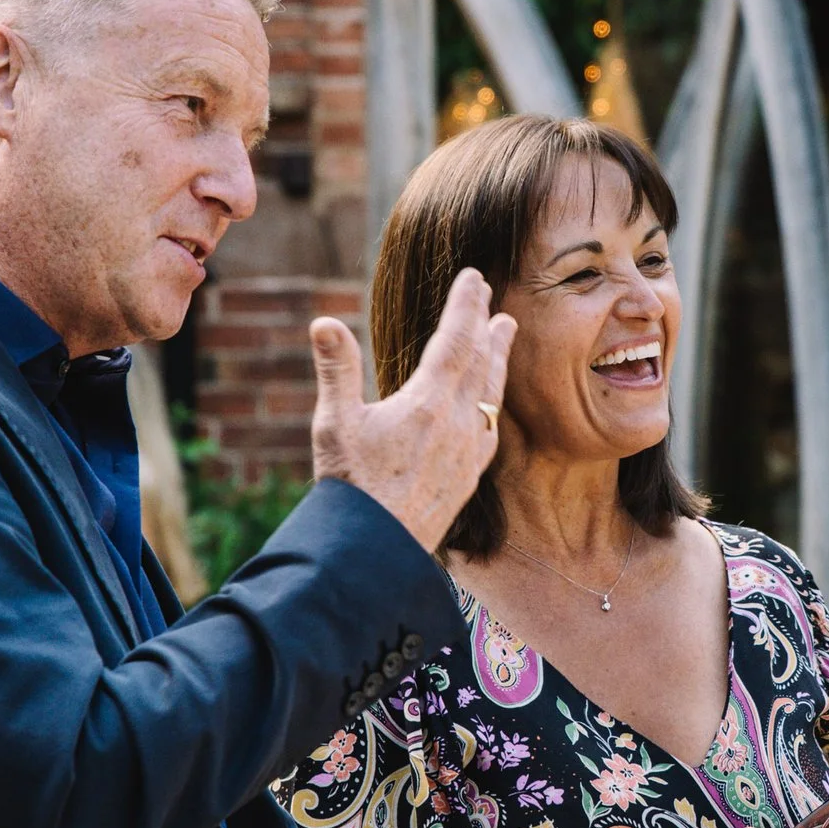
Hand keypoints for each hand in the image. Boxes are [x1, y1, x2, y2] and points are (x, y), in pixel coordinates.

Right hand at [309, 269, 516, 550]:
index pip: (454, 340)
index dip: (465, 305)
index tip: (474, 277)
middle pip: (481, 362)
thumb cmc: (351, 487)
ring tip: (505, 334)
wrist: (377, 549)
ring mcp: (468, 452)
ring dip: (498, 359)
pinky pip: (490, 427)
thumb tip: (323, 322)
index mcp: (427, 403)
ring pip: (492, 393)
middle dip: (487, 326)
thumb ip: (336, 370)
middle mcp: (457, 424)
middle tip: (494, 299)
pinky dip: (492, 400)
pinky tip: (490, 402)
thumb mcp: (334, 424)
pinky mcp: (468, 477)